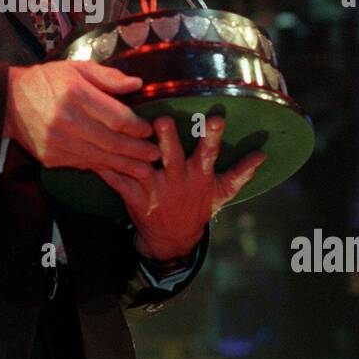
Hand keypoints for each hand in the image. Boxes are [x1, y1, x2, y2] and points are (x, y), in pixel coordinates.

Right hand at [5, 62, 160, 180]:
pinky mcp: (51, 157)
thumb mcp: (77, 68)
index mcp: (75, 94)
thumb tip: (137, 85)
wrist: (9, 102)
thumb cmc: (47, 80)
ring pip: (100, 158)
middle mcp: (67, 121)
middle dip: (138, 151)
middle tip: (156, 154)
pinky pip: (84, 164)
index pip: (116, 117)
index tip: (149, 130)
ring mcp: (58, 143)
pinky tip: (119, 169)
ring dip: (126, 166)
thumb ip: (108, 76)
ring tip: (146, 169)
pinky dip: (104, 168)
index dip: (137, 127)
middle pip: (112, 142)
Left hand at [97, 115, 264, 259]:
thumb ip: (240, 172)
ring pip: (143, 166)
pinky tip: (95, 149)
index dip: (213, 136)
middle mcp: (177, 180)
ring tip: (124, 131)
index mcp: (199, 175)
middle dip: (167, 139)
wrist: (173, 240)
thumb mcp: (221, 192)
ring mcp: (155, 189)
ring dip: (133, 150)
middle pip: (172, 156)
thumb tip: (262, 154)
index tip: (216, 118)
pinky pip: (118, 179)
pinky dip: (106, 166)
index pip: (210, 153)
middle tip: (161, 120)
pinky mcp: (133, 197)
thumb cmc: (197, 207)